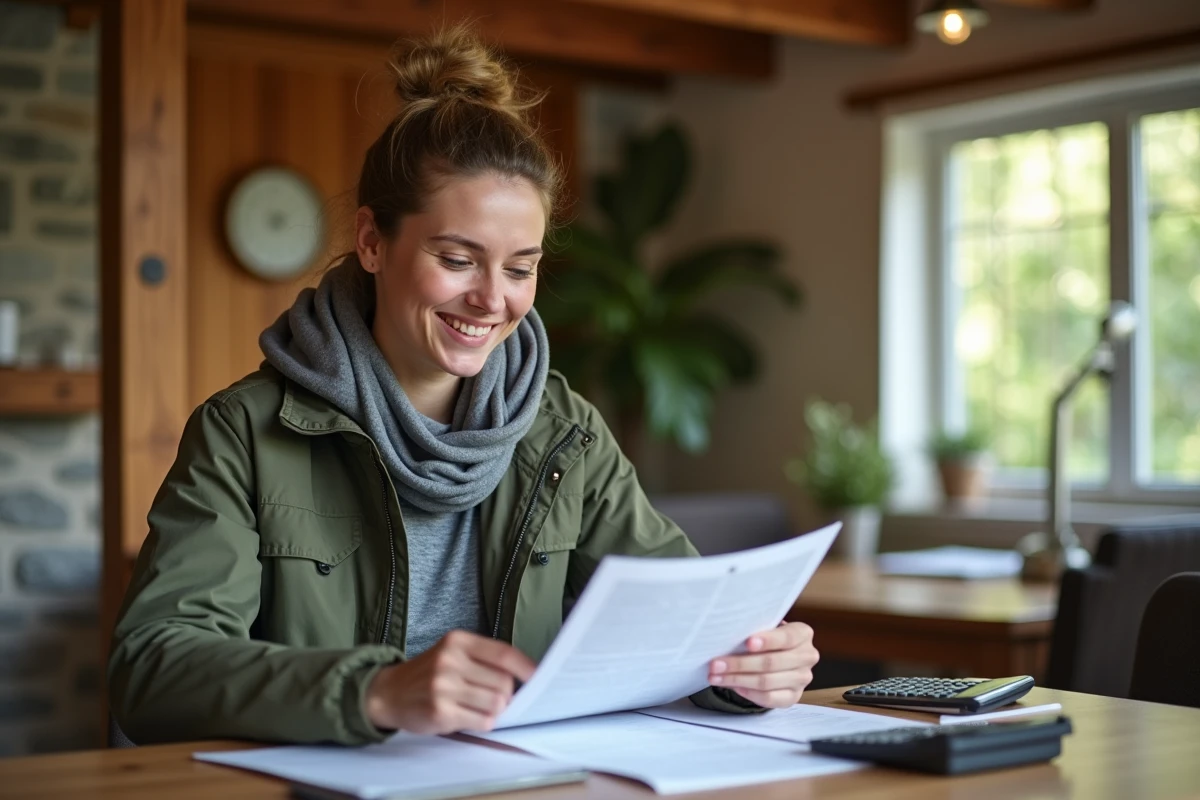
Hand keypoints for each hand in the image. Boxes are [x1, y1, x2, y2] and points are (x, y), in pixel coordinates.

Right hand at [365, 630, 535, 733]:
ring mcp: (444, 687)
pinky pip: (482, 721)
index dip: (526, 667)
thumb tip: (523, 674)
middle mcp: (451, 661)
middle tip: (493, 697)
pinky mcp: (441, 712)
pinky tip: (468, 716)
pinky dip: (483, 722)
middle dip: (506, 694)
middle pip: (504, 683)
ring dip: (495, 710)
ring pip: (496, 704)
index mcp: (457, 641)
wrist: (388, 693)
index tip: (537, 676)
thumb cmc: (428, 673)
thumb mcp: (451, 652)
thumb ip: (483, 659)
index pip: (503, 654)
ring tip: (479, 707)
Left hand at [708, 622, 818, 707]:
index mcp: (803, 633)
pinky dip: (748, 692)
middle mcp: (807, 656)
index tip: (747, 643)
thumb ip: (755, 630)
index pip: (786, 638)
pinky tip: (733, 686)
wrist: (780, 656)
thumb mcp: (767, 628)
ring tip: (715, 676)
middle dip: (740, 664)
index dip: (767, 641)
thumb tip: (726, 636)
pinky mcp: (793, 697)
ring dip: (737, 680)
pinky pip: (769, 698)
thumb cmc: (768, 638)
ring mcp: (802, 679)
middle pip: (771, 663)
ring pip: (766, 682)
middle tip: (716, 664)